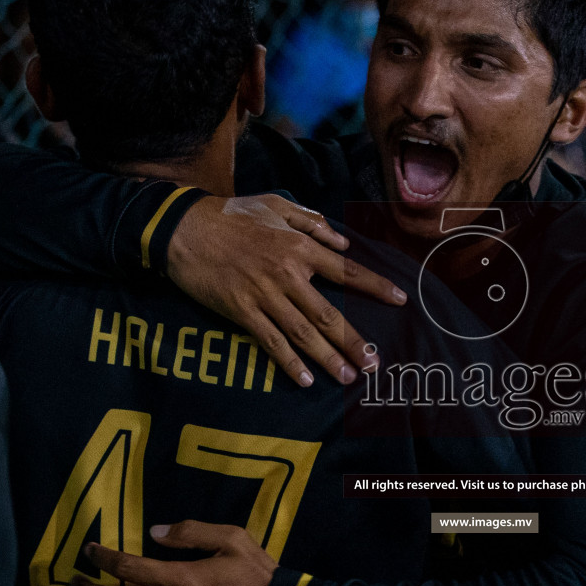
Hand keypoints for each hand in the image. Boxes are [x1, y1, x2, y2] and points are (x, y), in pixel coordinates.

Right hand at [167, 193, 406, 386]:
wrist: (184, 228)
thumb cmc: (232, 215)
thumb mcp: (276, 205)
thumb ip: (312, 222)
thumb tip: (343, 242)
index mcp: (299, 247)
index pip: (346, 270)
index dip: (375, 286)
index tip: (400, 300)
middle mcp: (288, 274)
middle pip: (329, 314)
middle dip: (354, 341)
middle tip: (374, 363)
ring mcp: (264, 295)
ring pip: (304, 333)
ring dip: (328, 358)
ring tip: (348, 377)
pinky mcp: (241, 311)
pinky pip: (270, 341)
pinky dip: (289, 362)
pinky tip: (306, 379)